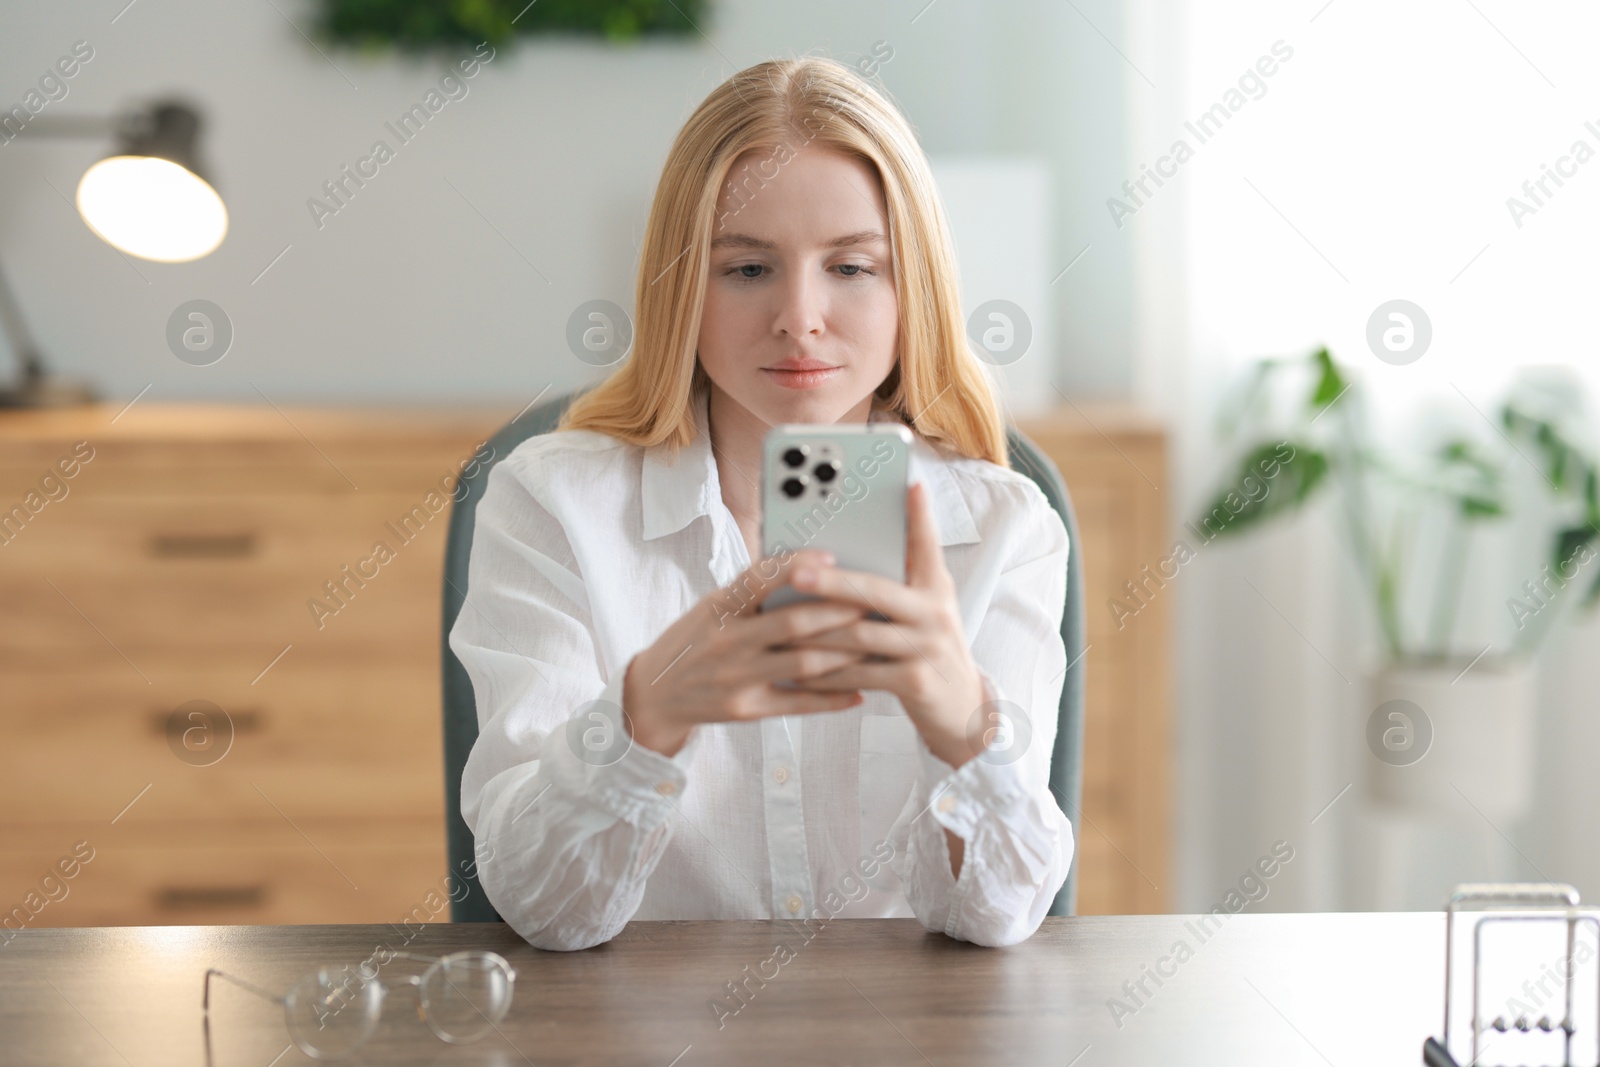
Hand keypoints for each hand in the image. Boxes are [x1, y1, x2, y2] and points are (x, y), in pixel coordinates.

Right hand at [622, 548, 869, 757]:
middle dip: (839, 611)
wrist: (655, 694)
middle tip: (872, 601)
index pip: (760, 578)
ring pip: (803, 665)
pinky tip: (857, 690)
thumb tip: (804, 566)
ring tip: (873, 641)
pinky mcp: (746, 709)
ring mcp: (737, 678)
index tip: (833, 558)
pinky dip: (831, 698)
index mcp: (719, 608)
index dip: (798, 566)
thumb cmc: (694, 640)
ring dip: (844, 653)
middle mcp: (728, 641)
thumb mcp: (711, 607)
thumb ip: (750, 592)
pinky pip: (797, 704)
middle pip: (793, 624)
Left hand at [785, 482, 987, 768]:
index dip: (919, 514)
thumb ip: (898, 579)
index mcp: (934, 586)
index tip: (909, 484)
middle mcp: (935, 612)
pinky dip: (826, 673)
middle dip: (832, 581)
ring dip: (816, 633)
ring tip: (781, 627)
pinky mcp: (916, 682)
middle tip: (796, 574)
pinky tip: (799, 670)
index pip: (926, 543)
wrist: (961, 708)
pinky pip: (860, 674)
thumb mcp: (924, 607)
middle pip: (877, 591)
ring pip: (860, 635)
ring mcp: (927, 647)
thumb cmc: (927, 647)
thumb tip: (849, 549)